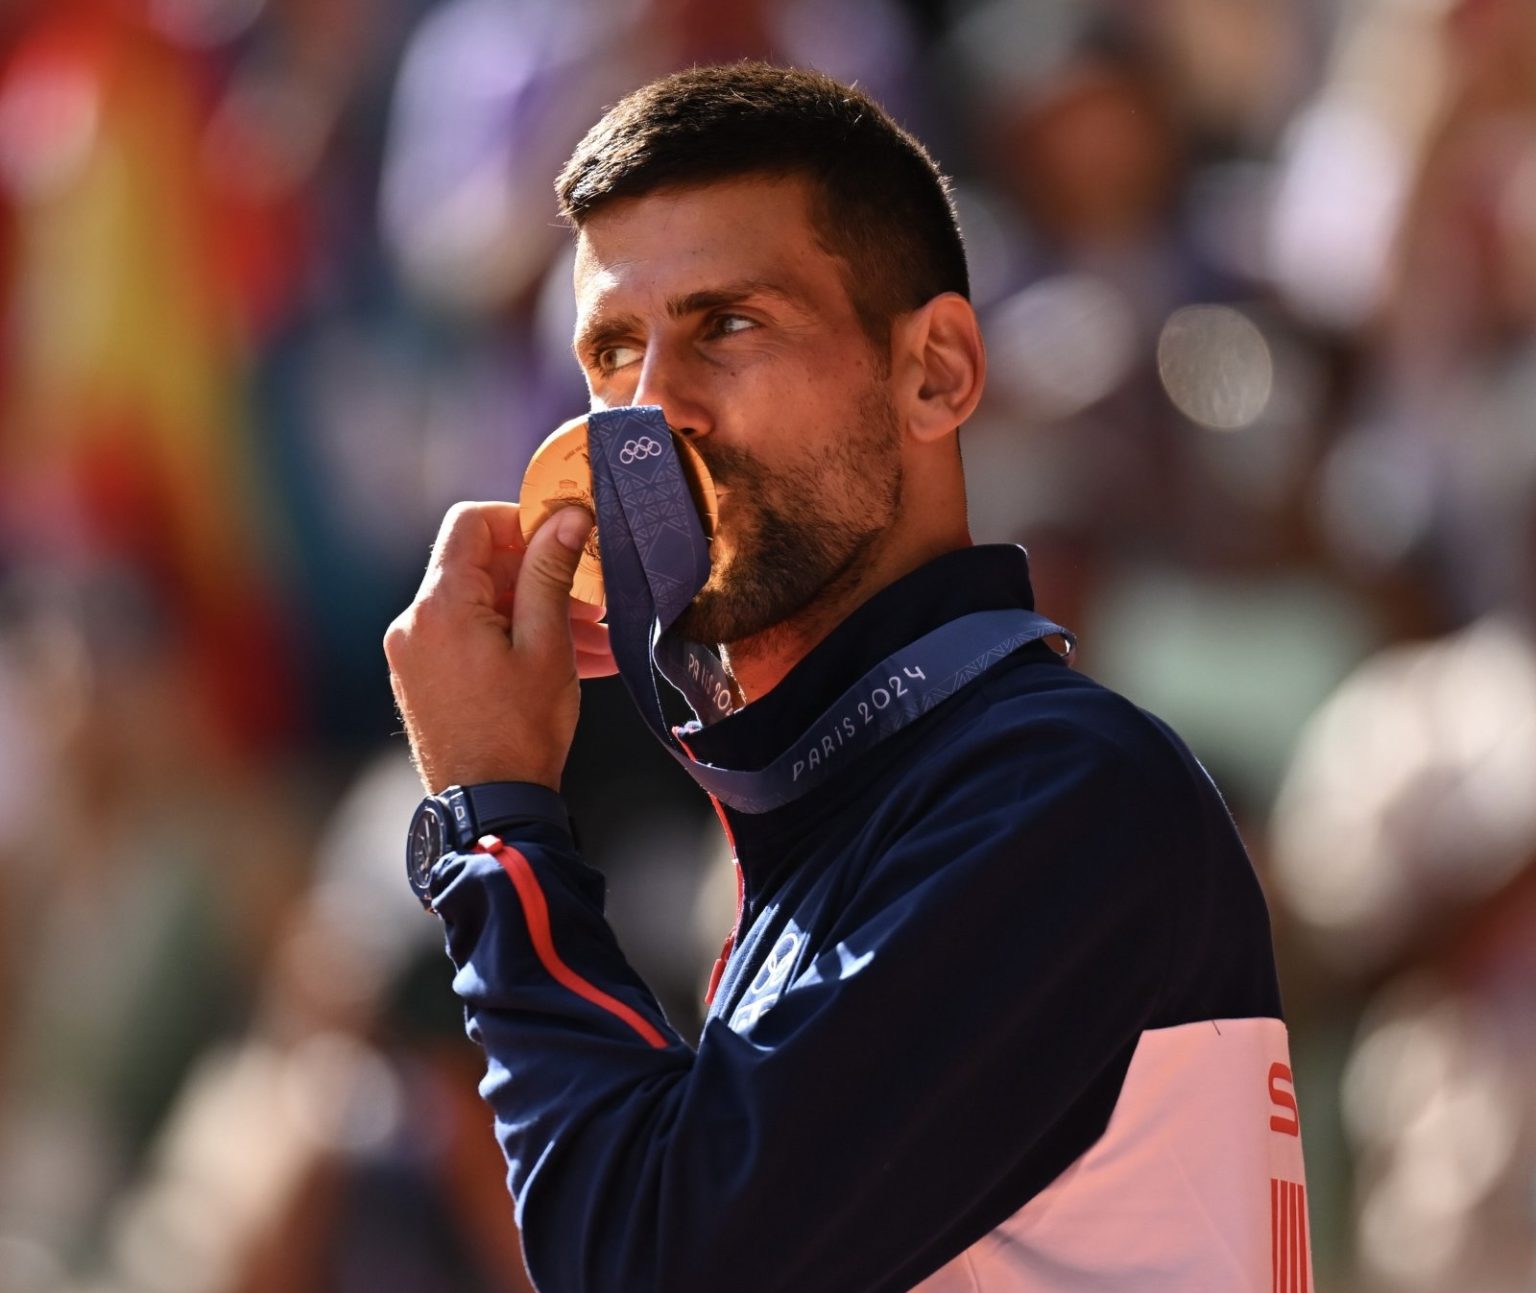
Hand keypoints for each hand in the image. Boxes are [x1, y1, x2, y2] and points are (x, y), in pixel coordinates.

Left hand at [384, 502, 610, 792]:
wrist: (490, 809)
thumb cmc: (521, 732)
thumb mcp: (547, 646)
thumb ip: (551, 574)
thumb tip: (568, 517)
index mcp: (441, 606)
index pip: (471, 523)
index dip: (521, 521)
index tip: (564, 540)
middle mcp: (415, 623)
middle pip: (480, 567)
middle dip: (541, 577)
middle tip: (592, 602)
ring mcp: (415, 653)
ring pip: (483, 607)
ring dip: (537, 615)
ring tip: (593, 643)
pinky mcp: (424, 679)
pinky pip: (472, 639)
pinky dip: (515, 641)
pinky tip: (567, 663)